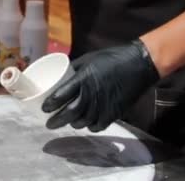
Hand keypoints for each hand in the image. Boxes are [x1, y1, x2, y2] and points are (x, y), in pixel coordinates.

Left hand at [42, 39, 159, 131]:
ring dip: (72, 123)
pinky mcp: (115, 112)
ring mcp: (103, 105)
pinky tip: (86, 124)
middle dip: (57, 120)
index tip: (43, 109)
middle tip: (49, 123)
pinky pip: (98, 125)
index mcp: (83, 79)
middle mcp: (91, 94)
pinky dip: (90, 126)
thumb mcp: (88, 59)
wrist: (140, 64)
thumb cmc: (112, 58)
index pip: (61, 95)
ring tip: (67, 122)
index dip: (50, 105)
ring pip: (83, 121)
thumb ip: (75, 69)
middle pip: (69, 112)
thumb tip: (62, 76)